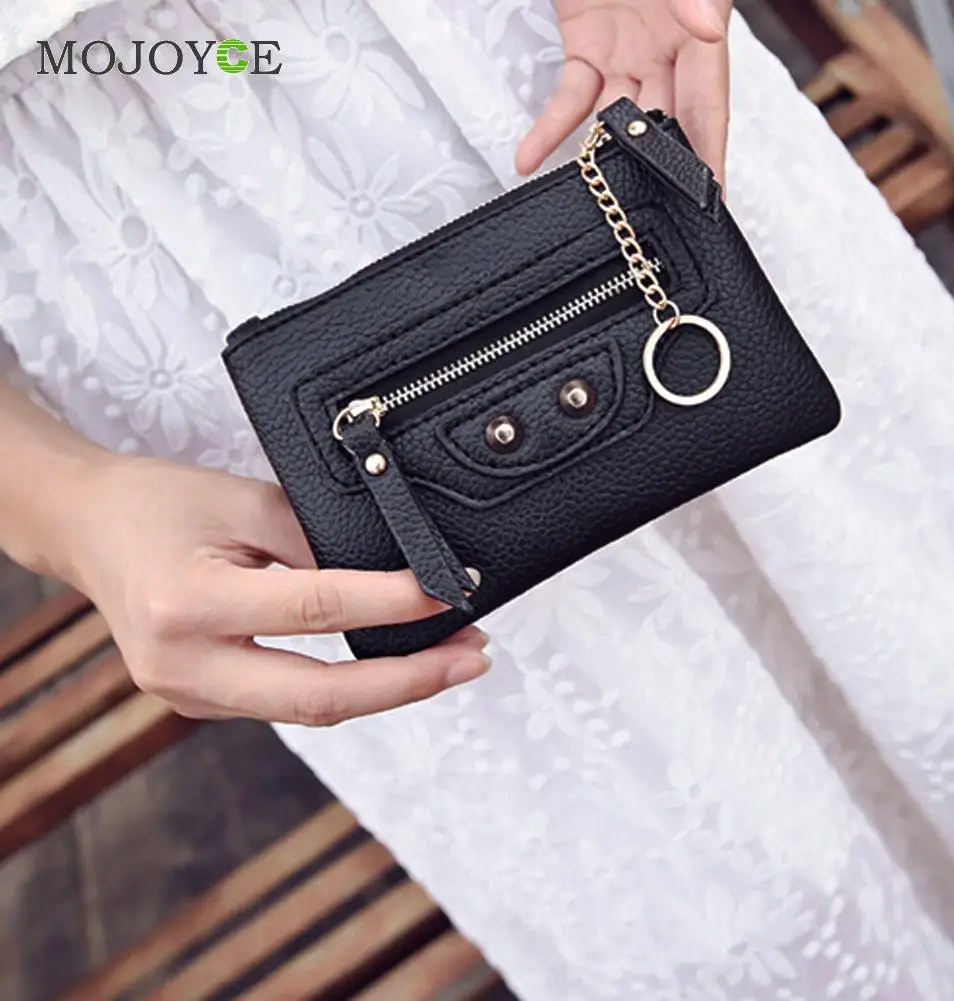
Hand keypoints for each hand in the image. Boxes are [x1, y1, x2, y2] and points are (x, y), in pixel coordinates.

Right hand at [61, 456, 489, 724]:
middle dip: (408, 682)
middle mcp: (183, 665)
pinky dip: (345, 685)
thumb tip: (391, 576)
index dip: (391, 604)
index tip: (450, 591)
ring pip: (307, 709)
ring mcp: (188, 694)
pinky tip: (390, 664)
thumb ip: (315, 538)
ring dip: (386, 688)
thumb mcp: (242, 500)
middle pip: (318, 697)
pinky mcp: (200, 700)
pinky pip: (286, 702)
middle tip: (471, 658)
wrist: (87, 530)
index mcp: (188, 604)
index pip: (313, 610)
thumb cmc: (157, 502)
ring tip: (449, 659)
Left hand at [516, 0, 731, 184]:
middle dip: (659, 168)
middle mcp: (669, 47)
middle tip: (647, 213)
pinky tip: (530, 158)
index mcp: (702, 26)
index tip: (711, 198)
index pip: (710, 101)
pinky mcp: (587, 48)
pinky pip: (570, 98)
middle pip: (666, 119)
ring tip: (590, 195)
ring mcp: (627, 51)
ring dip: (603, 155)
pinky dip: (550, 128)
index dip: (710, 151)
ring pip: (618, 118)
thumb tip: (707, 27)